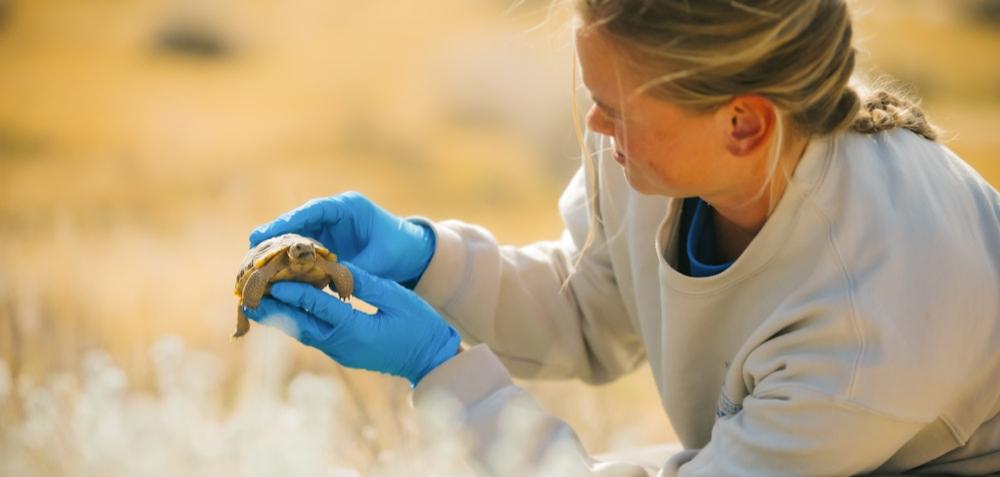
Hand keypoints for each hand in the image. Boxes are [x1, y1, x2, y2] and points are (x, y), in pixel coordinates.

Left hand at [242, 262, 460, 385]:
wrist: (430, 360)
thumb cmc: (420, 326)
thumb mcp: (397, 298)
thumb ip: (365, 283)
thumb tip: (337, 267)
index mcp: (355, 330)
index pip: (318, 306)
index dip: (293, 290)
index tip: (271, 276)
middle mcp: (341, 344)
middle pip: (299, 323)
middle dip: (273, 307)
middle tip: (246, 291)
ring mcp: (339, 351)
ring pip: (301, 331)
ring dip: (278, 316)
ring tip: (253, 300)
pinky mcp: (341, 352)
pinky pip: (311, 334)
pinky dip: (294, 321)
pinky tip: (281, 310)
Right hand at [249, 192, 434, 287]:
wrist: (411, 253)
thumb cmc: (399, 249)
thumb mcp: (381, 260)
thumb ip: (357, 269)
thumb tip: (331, 284)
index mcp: (348, 207)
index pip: (313, 210)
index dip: (287, 221)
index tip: (265, 233)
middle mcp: (332, 216)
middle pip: (297, 224)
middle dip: (274, 239)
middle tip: (249, 253)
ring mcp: (327, 230)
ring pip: (294, 239)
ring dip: (276, 253)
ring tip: (252, 268)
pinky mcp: (324, 247)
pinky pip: (301, 253)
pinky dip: (287, 265)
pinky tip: (270, 280)